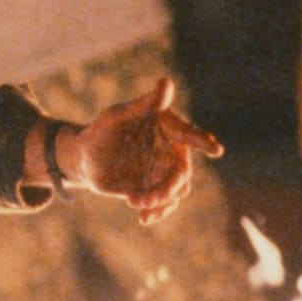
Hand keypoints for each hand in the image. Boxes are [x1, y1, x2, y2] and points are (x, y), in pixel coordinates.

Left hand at [68, 78, 222, 224]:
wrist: (85, 160)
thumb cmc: (101, 131)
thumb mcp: (117, 117)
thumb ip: (143, 105)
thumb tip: (166, 82)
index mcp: (167, 128)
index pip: (188, 134)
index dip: (202, 140)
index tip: (215, 149)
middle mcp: (172, 150)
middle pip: (182, 171)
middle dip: (169, 187)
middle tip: (148, 197)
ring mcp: (165, 171)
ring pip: (177, 190)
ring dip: (161, 200)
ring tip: (136, 202)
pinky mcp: (156, 188)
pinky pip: (165, 203)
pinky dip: (157, 212)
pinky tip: (143, 218)